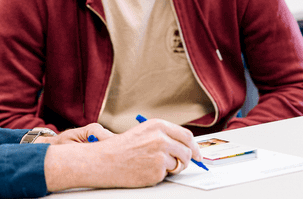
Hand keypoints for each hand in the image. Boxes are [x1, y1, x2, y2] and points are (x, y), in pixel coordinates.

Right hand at [43, 119, 201, 190]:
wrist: (105, 160)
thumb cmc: (120, 147)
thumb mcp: (143, 132)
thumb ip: (164, 135)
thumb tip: (185, 146)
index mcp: (158, 125)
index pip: (186, 136)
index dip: (194, 147)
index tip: (198, 154)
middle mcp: (161, 138)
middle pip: (187, 152)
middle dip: (186, 160)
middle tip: (179, 164)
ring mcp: (160, 155)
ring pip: (178, 165)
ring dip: (170, 168)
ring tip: (151, 164)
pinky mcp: (158, 171)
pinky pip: (167, 175)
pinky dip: (159, 175)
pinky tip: (145, 170)